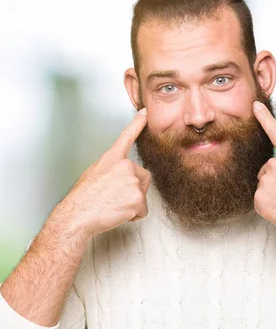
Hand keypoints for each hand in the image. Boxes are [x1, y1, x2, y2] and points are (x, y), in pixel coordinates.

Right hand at [48, 108, 150, 238]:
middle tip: (114, 197)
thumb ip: (112, 169)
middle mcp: (125, 166)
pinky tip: (117, 212)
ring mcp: (133, 181)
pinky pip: (142, 210)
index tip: (145, 113)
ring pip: (142, 195)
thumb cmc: (83, 199)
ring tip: (113, 205)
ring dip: (132, 203)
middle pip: (142, 177)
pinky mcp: (138, 197)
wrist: (77, 216)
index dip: (137, 124)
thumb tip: (119, 176)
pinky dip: (133, 215)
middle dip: (134, 189)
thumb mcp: (94, 174)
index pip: (127, 137)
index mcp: (112, 159)